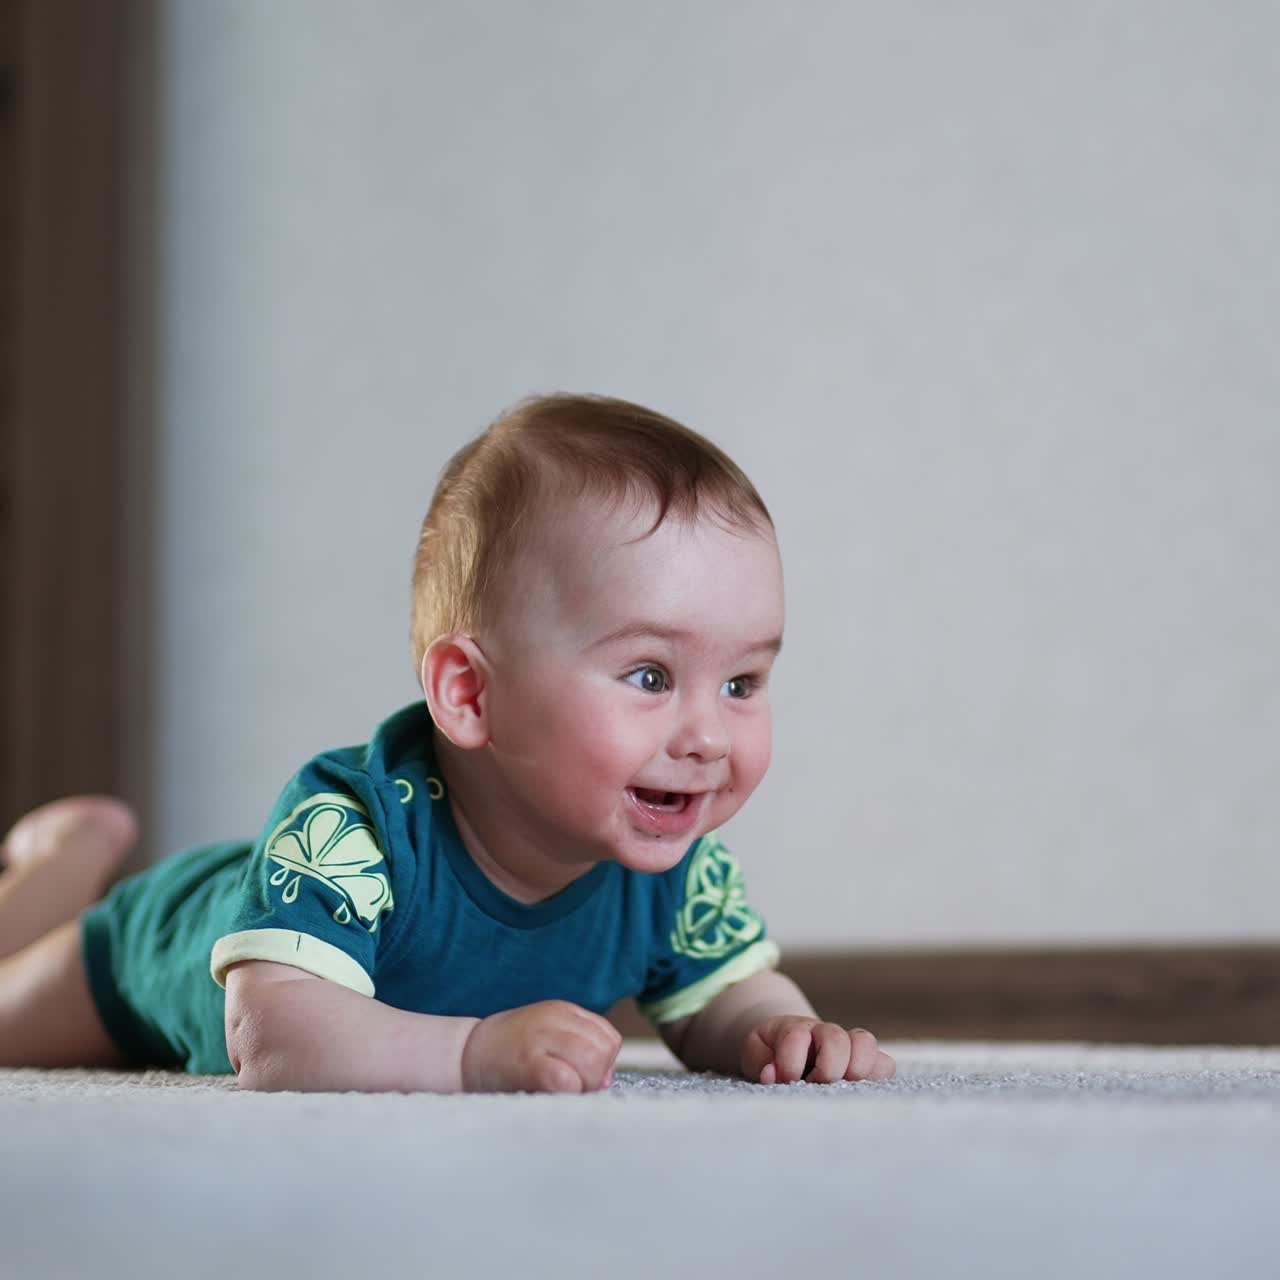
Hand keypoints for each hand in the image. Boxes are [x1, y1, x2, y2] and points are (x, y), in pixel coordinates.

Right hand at [461, 1000, 620, 1092]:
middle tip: (576, 1089)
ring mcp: (540, 1038)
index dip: (604, 1062)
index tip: (585, 1077)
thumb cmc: (507, 1053)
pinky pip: (567, 1079)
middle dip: (598, 1076)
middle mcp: (554, 1019)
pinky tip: (551, 1094)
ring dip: (585, 1085)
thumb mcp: (546, 1036)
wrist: (463, 1054)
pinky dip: (569, 1091)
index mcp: (562, 1011)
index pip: (608, 1036)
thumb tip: (605, 1079)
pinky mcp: (528, 1063)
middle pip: (604, 1049)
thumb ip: (577, 1047)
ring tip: (562, 1092)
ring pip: (592, 1061)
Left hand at [742, 1016, 895, 1084]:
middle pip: (837, 1039)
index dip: (790, 1063)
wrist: (788, 1043)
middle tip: (814, 1086)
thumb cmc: (771, 1053)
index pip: (796, 1037)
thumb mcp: (756, 1055)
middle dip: (826, 1069)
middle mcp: (824, 1032)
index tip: (783, 1079)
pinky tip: (857, 1093)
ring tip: (841, 1088)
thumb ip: (761, 1063)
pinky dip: (876, 1078)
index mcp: (794, 1029)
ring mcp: (848, 1044)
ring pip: (866, 1043)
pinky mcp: (867, 1061)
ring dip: (856, 1070)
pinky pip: (885, 1064)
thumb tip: (772, 1074)